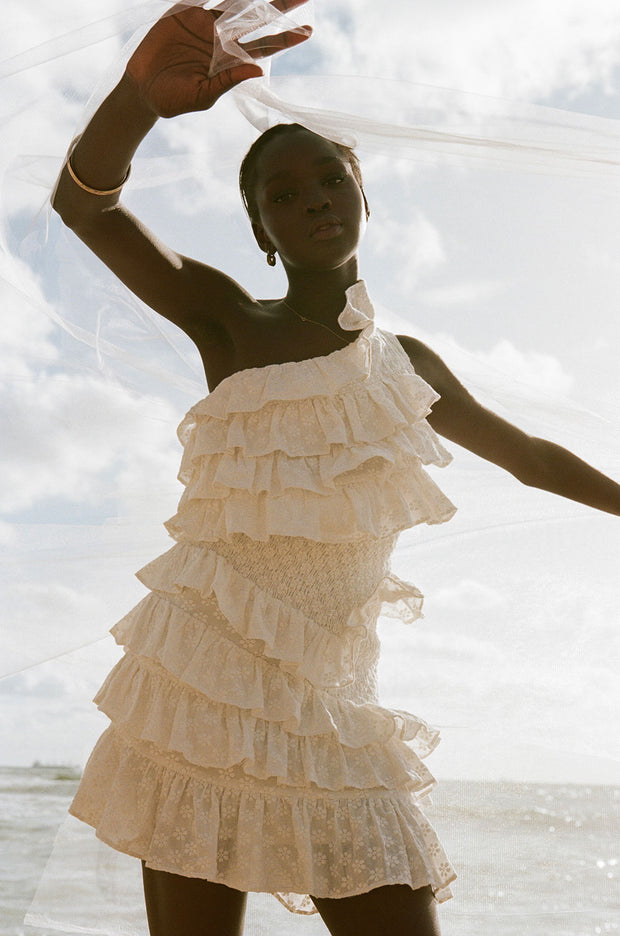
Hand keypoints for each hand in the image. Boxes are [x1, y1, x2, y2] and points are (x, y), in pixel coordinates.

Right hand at [126, 0, 310, 117]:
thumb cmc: (173, 100)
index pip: (265, 47)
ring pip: (234, 0)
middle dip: (279, 6)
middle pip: (257, 18)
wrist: (142, 87)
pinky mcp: (184, 10)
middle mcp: (223, 38)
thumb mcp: (201, 95)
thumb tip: (258, 70)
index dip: (286, 38)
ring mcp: (205, 22)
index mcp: (231, 61)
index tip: (308, 32)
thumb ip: (228, 81)